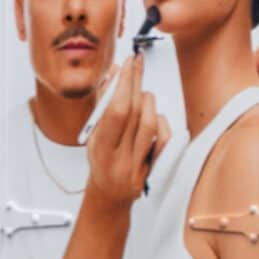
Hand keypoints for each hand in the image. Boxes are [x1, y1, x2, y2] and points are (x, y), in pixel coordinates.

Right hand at [83, 54, 169, 207]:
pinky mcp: (154, 171)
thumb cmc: (101, 162)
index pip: (115, 110)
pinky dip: (162, 122)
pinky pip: (164, 141)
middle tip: (138, 63)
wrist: (110, 196)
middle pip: (134, 114)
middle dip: (136, 83)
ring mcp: (138, 166)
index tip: (129, 62)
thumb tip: (115, 75)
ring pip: (150, 125)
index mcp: (99, 148)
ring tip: (143, 93)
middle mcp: (118, 158)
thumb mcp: (94, 137)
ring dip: (149, 102)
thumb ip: (103, 108)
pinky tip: (156, 116)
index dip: (124, 83)